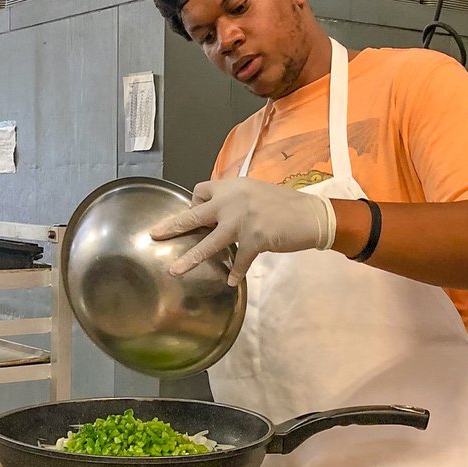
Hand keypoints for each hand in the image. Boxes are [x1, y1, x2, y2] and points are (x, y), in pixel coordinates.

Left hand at [150, 177, 336, 285]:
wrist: (311, 215)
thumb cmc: (285, 205)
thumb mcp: (256, 193)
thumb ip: (236, 200)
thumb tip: (219, 213)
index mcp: (233, 186)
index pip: (201, 191)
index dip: (195, 204)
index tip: (197, 214)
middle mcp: (233, 200)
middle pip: (195, 215)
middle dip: (173, 226)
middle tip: (155, 234)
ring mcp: (243, 221)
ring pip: (209, 243)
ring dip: (190, 258)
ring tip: (175, 270)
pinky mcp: (255, 239)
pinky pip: (239, 260)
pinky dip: (235, 272)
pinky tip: (231, 281)